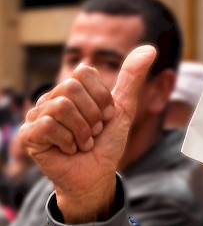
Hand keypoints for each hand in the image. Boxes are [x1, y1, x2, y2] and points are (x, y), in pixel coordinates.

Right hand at [19, 45, 156, 222]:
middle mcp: (50, 99)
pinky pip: (48, 125)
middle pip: (71, 88)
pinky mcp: (29, 135)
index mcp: (70, 90)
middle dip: (92, 116)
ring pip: (61, 106)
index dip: (101, 97)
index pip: (83, 72)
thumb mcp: (123, 109)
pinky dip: (67, 141)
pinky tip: (69, 150)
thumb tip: (149, 49)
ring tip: (83, 143)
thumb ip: (132, 78)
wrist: (97, 176)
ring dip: (82, 131)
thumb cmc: (106, 145)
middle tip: (94, 134)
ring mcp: (36, 116)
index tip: (105, 117)